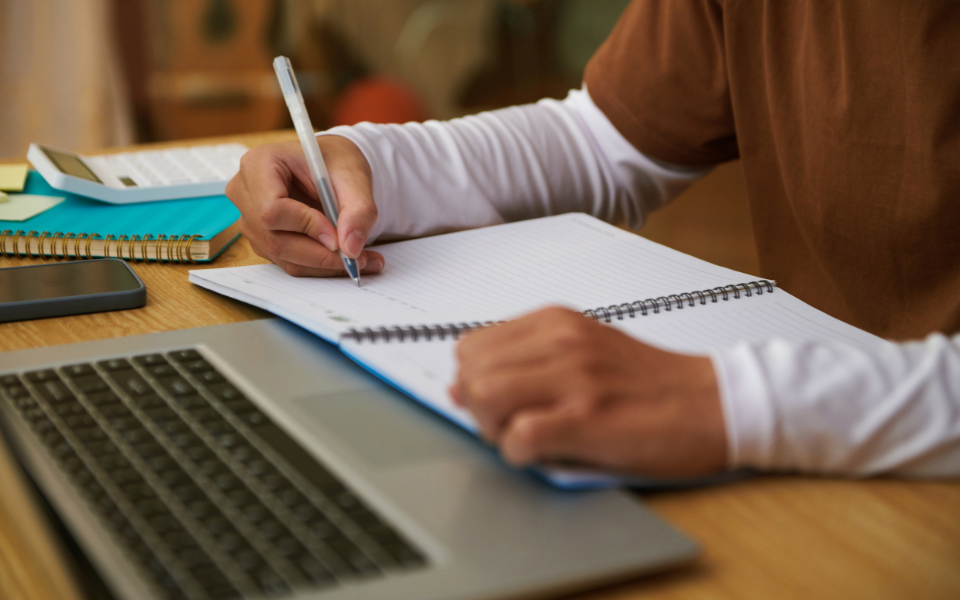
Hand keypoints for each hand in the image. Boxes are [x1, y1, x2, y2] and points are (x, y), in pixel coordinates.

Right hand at [225, 136, 384, 276]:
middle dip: (320, 255)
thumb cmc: (336, 162)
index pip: (271, 209)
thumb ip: (358, 210)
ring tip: (362, 260)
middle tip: (359, 259)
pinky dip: (319, 265)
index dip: (305, 227)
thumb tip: (351, 248)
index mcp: (259, 164)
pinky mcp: (262, 238)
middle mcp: (246, 193)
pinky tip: (345, 258)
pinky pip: (288, 261)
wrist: (331, 167)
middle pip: (274, 239)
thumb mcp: (355, 177)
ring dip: (323, 264)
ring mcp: (250, 219)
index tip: (338, 237)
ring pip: (283, 256)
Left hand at [451, 307, 727, 477]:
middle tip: (510, 426)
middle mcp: (562, 341)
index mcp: (556, 322)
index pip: (471, 346)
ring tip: (528, 438)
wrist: (714, 404)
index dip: (476, 382)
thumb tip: (461, 387)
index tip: (501, 403)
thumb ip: (526, 362)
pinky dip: (520, 454)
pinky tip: (546, 453)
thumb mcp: (584, 354)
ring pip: (485, 396)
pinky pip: (519, 436)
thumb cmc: (650, 385)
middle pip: (471, 371)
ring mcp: (575, 377)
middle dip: (478, 407)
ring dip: (495, 429)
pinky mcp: (589, 417)